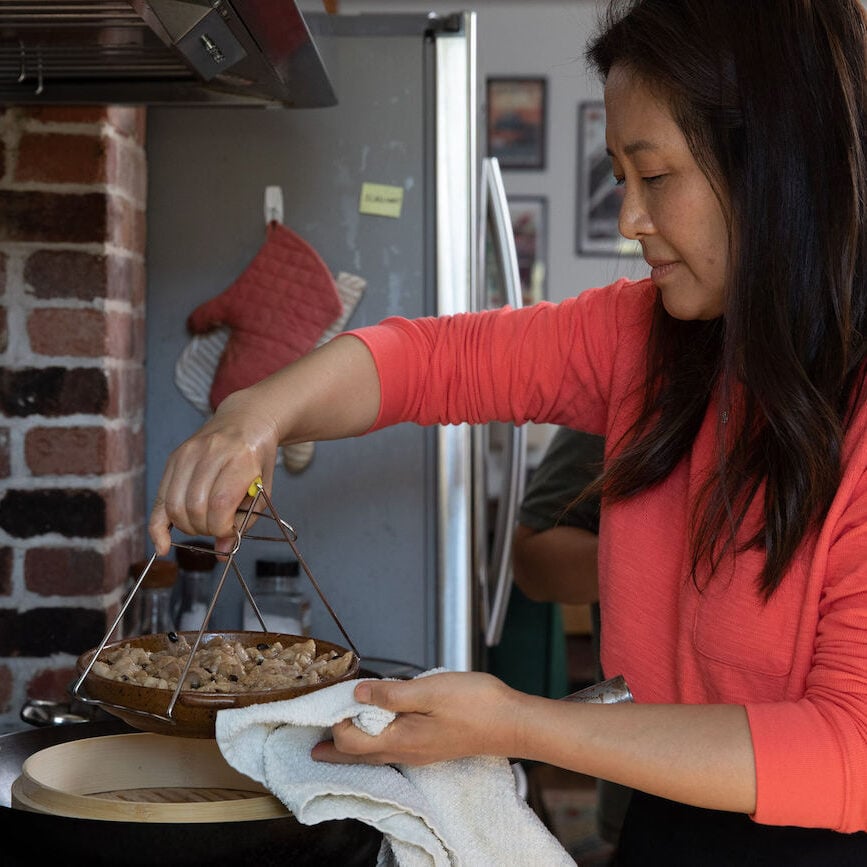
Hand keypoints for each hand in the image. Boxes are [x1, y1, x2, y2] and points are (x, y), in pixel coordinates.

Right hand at [148, 388, 279, 554]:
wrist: (247, 421)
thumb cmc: (257, 459)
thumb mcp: (263, 490)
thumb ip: (245, 522)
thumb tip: (222, 553)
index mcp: (240, 459)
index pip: (219, 505)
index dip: (222, 527)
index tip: (230, 529)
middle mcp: (212, 453)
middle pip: (194, 507)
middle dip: (204, 529)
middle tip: (216, 528)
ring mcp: (189, 453)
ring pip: (175, 505)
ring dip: (186, 526)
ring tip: (202, 524)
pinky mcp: (175, 458)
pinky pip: (161, 498)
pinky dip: (159, 525)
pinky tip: (163, 544)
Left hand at [311, 671, 524, 765]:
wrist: (513, 722)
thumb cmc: (476, 704)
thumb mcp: (430, 690)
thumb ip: (391, 693)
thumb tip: (357, 694)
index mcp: (402, 739)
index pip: (353, 740)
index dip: (336, 724)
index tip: (326, 703)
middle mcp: (407, 752)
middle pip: (360, 755)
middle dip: (335, 749)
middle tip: (312, 747)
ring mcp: (421, 752)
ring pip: (377, 754)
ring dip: (354, 747)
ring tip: (336, 743)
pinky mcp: (432, 746)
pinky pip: (393, 750)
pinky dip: (375, 743)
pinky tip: (378, 734)